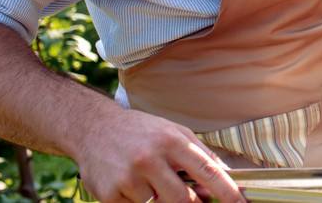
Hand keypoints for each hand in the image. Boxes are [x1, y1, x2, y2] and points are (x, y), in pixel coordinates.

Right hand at [73, 108, 242, 202]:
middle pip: (182, 200)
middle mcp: (149, 158)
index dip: (227, 192)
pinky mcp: (109, 194)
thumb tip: (227, 177)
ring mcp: (128, 178)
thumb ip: (201, 155)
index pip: (207, 171)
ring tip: (152, 181)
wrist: (94, 127)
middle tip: (190, 198)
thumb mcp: (175, 132)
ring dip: (161, 200)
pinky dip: (140, 202)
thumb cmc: (142, 131)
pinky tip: (133, 184)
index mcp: (172, 140)